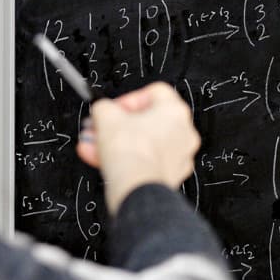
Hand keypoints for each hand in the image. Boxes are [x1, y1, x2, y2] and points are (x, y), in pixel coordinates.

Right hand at [76, 82, 199, 213]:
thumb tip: (102, 109)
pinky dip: (128, 160)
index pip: (152, 93)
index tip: (112, 110)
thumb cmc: (131, 153)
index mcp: (175, 110)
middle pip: (146, 121)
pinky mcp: (171, 174)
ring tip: (96, 147)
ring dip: (118, 143)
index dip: (127, 100)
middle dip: (117, 125)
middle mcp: (183, 132)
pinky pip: (147, 161)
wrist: (136, 186)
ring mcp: (180, 155)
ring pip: (144, 143)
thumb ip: (103, 106)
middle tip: (101, 128)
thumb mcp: (105, 115)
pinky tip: (105, 161)